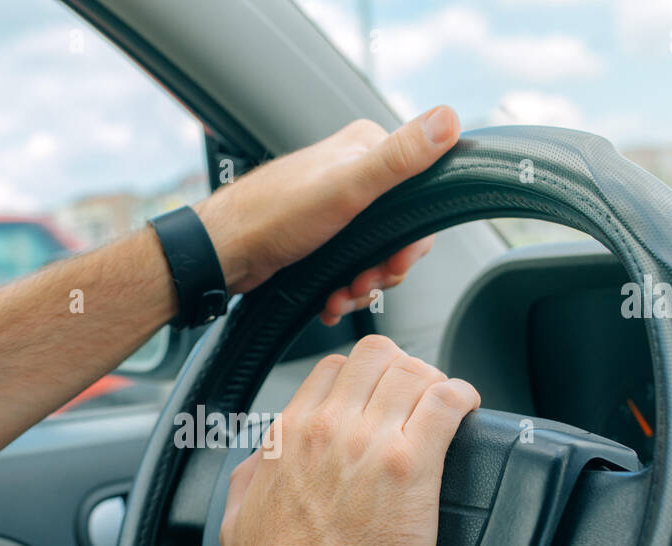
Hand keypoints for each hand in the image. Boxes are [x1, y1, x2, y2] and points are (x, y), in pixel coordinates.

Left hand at [194, 106, 460, 324]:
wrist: (223, 253)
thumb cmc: (273, 217)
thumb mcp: (347, 188)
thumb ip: (399, 158)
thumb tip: (447, 119)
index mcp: (366, 148)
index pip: (421, 194)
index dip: (413, 239)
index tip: (396, 261)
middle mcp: (353, 171)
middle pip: (400, 230)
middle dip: (384, 268)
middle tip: (364, 283)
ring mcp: (337, 204)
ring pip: (376, 253)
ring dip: (364, 284)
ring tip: (342, 295)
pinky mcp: (322, 234)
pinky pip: (351, 264)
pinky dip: (346, 289)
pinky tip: (331, 299)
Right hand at [218, 335, 479, 545]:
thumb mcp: (238, 520)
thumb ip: (253, 475)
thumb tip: (266, 458)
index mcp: (288, 438)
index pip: (333, 369)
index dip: (362, 379)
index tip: (379, 397)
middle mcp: (326, 430)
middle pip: (376, 356)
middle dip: (402, 371)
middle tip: (417, 399)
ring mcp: (369, 444)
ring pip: (413, 370)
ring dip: (434, 383)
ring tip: (444, 408)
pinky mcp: (411, 467)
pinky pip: (447, 400)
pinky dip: (463, 397)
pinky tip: (466, 411)